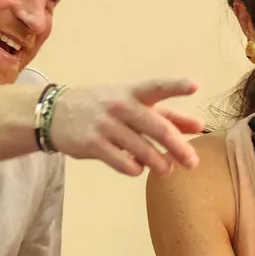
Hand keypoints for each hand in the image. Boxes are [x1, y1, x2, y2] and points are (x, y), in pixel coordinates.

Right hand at [47, 80, 205, 176]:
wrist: (56, 113)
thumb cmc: (104, 108)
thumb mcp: (132, 103)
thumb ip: (167, 115)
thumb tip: (199, 126)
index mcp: (132, 92)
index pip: (157, 87)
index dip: (176, 86)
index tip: (195, 86)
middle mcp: (120, 106)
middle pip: (157, 128)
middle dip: (178, 147)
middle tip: (193, 162)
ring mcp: (105, 125)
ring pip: (142, 150)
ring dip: (159, 163)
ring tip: (167, 169)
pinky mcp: (93, 145)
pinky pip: (123, 163)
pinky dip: (135, 169)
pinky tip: (138, 168)